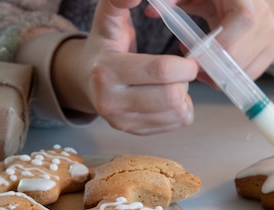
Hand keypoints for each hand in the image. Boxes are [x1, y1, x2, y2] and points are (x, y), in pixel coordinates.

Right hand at [52, 0, 198, 135]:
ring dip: (185, 95)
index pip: (161, 71)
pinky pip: (175, 124)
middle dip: (185, 81)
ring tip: (173, 83)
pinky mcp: (133, 132)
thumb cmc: (104, 44)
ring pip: (177, 113)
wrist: (85, 79)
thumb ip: (119, 1)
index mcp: (106, 71)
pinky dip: (181, 109)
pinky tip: (168, 97)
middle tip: (181, 71)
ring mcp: (121, 122)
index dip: (185, 64)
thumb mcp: (107, 18)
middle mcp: (110, 102)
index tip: (187, 58)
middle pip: (172, 96)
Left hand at [145, 0, 273, 82]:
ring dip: (218, 74)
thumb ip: (173, 1)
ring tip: (200, 63)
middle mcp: (263, 13)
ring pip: (244, 69)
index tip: (197, 53)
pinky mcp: (272, 49)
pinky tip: (214, 66)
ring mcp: (270, 33)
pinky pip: (250, 75)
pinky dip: (228, 77)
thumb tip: (150, 12)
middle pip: (240, 52)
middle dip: (211, 66)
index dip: (221, 42)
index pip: (243, 20)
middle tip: (191, 64)